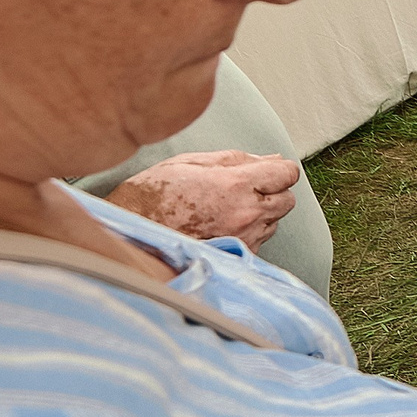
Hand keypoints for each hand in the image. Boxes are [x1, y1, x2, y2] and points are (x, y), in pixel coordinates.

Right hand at [110, 150, 300, 248]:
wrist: (129, 234)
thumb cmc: (154, 195)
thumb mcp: (192, 162)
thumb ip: (238, 159)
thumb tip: (272, 159)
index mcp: (235, 185)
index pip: (287, 173)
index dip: (278, 169)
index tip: (267, 171)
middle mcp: (245, 214)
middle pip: (287, 199)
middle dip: (272, 191)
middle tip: (243, 189)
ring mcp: (242, 238)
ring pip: (274, 222)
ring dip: (260, 213)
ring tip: (224, 209)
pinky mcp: (236, 256)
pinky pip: (258, 240)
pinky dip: (249, 232)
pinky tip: (221, 225)